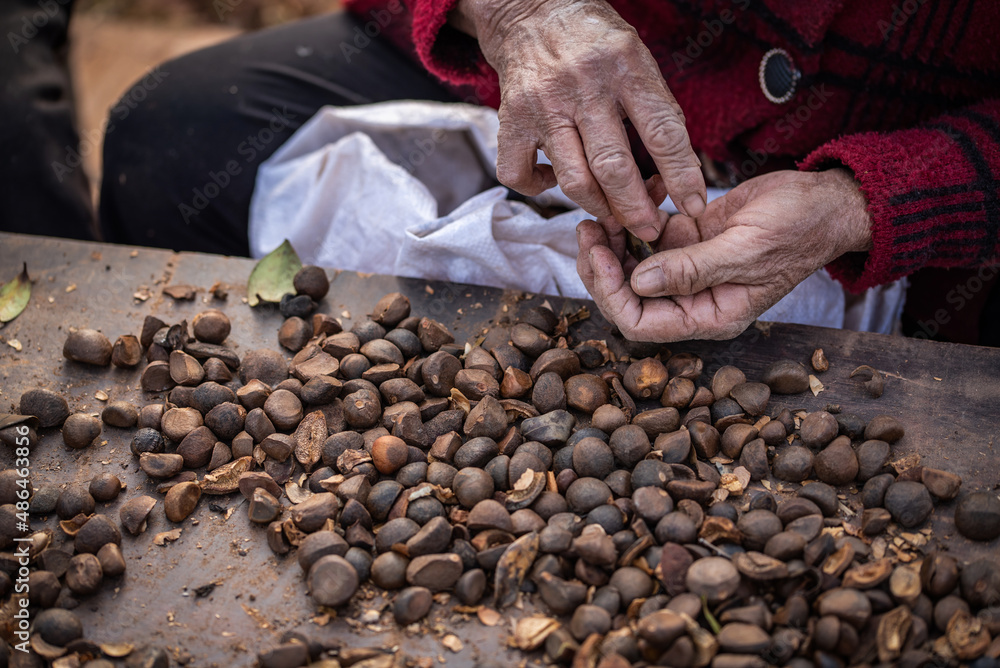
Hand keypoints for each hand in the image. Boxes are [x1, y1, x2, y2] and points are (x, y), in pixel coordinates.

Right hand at [454, 0, 706, 240]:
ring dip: (597, 207)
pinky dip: (540, 189)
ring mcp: (543, 105)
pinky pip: (521, 174)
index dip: (682, 175)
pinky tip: (556, 182)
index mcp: (624, 66)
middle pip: (613, 167)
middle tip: (648, 230)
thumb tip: (676, 169)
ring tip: (611, 215)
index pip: (662, 131)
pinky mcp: (511, 119)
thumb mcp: (637, 57)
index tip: (693, 205)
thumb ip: (654, 107)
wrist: (533, 11)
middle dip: (635, 209)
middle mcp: (582, 86)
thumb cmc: (595, 41)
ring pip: (573, 179)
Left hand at [576, 168, 873, 340]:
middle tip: (587, 229)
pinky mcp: (689, 240)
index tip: (598, 253)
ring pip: (631, 265)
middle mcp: (694, 299)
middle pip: (627, 296)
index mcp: (709, 316)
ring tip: (604, 209)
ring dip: (613, 239)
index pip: (640, 323)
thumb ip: (691, 269)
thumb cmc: (799, 229)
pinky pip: (649, 234)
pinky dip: (638, 214)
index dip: (611, 292)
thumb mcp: (746, 249)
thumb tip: (639, 281)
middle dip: (601, 266)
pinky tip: (643, 188)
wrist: (826, 200)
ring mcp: (689, 269)